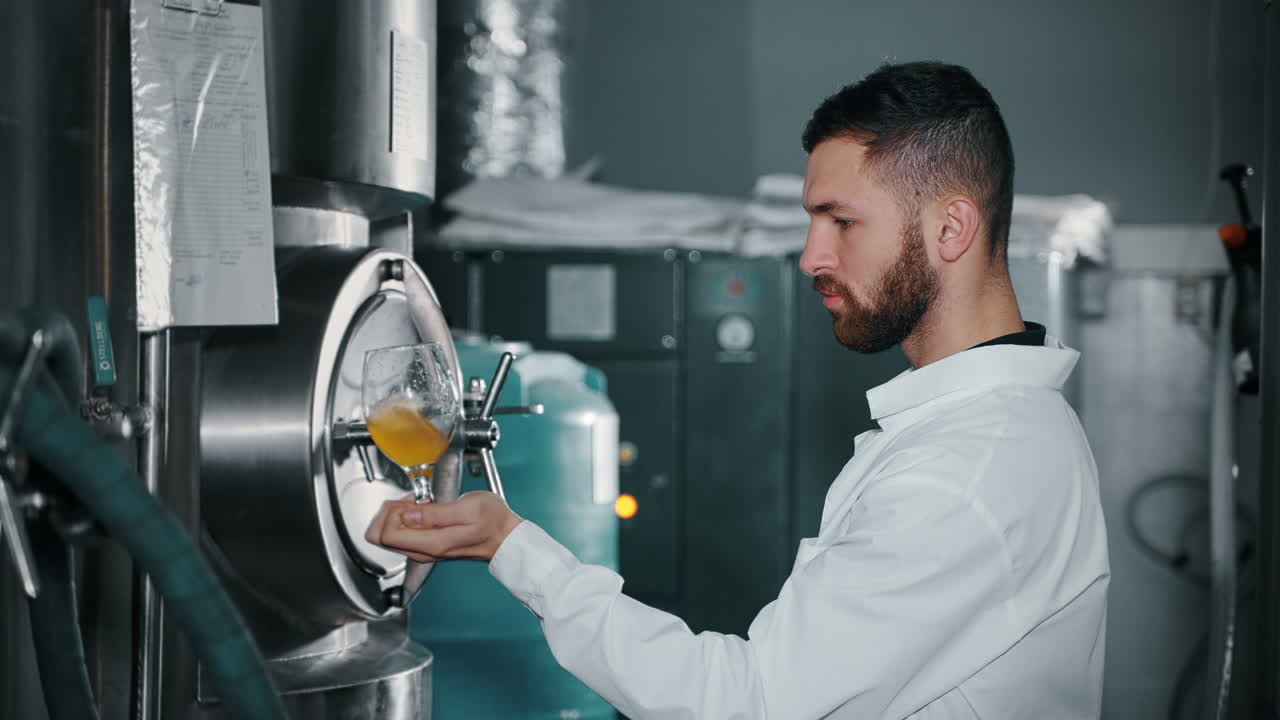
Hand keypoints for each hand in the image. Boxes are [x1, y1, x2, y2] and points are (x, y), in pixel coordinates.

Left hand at [365, 491, 522, 562]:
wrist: (505, 537)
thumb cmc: (493, 522)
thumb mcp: (469, 508)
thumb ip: (436, 513)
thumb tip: (408, 515)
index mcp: (432, 544)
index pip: (386, 535)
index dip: (392, 512)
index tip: (412, 500)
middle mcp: (423, 552)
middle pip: (380, 537)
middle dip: (390, 512)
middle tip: (413, 500)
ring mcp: (422, 550)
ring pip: (388, 535)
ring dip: (399, 513)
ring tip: (422, 503)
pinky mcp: (425, 545)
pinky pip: (402, 533)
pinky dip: (406, 517)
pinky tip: (424, 508)